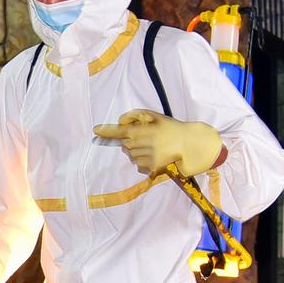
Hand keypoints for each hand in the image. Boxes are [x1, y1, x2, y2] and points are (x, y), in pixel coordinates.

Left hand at [93, 110, 223, 176]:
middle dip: (129, 140)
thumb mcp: (154, 116)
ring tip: (151, 145)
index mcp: (142, 130)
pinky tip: (153, 154)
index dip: (107, 131)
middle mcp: (142, 143)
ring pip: (131, 154)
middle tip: (143, 137)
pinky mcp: (151, 166)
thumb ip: (136, 116)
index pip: (120, 130)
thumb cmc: (170, 127)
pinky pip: (138, 163)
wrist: (187, 143)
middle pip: (125, 144)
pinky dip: (142, 159)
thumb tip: (122, 122)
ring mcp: (146, 156)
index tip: (96, 130)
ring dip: (135, 150)